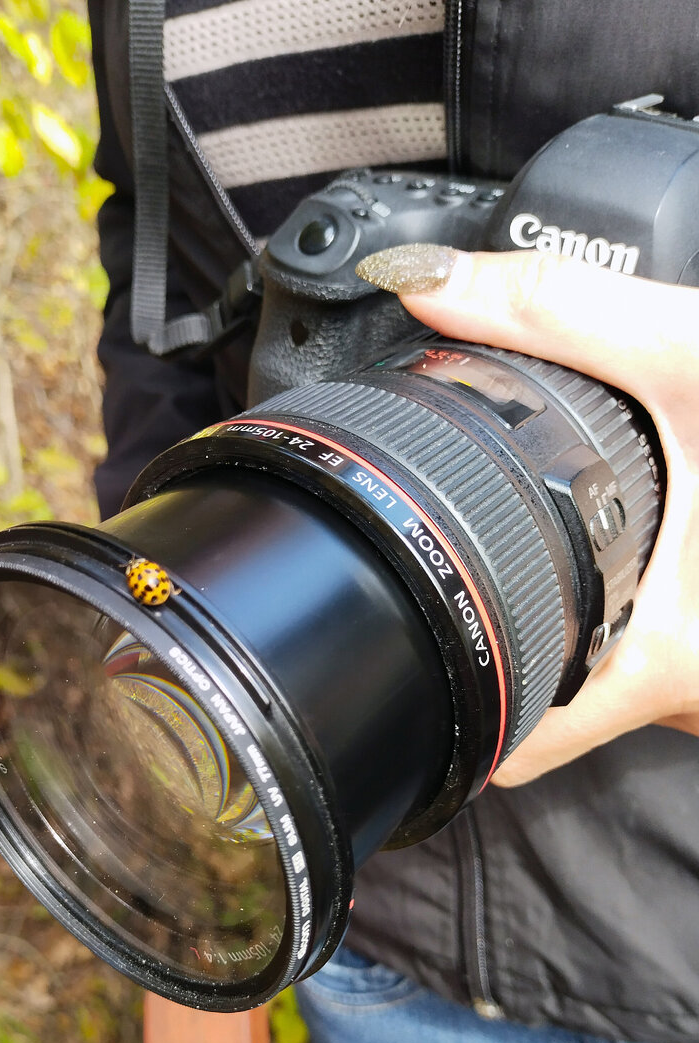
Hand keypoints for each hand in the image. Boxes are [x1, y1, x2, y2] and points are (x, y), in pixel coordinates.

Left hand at [358, 247, 698, 785]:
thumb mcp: (692, 354)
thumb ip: (561, 310)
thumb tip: (423, 284)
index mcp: (670, 661)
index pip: (526, 747)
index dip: (450, 734)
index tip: (385, 691)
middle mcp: (687, 693)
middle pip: (545, 720)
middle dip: (487, 672)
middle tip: (424, 604)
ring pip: (594, 690)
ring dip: (546, 644)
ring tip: (494, 579)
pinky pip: (637, 651)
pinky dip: (600, 615)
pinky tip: (584, 556)